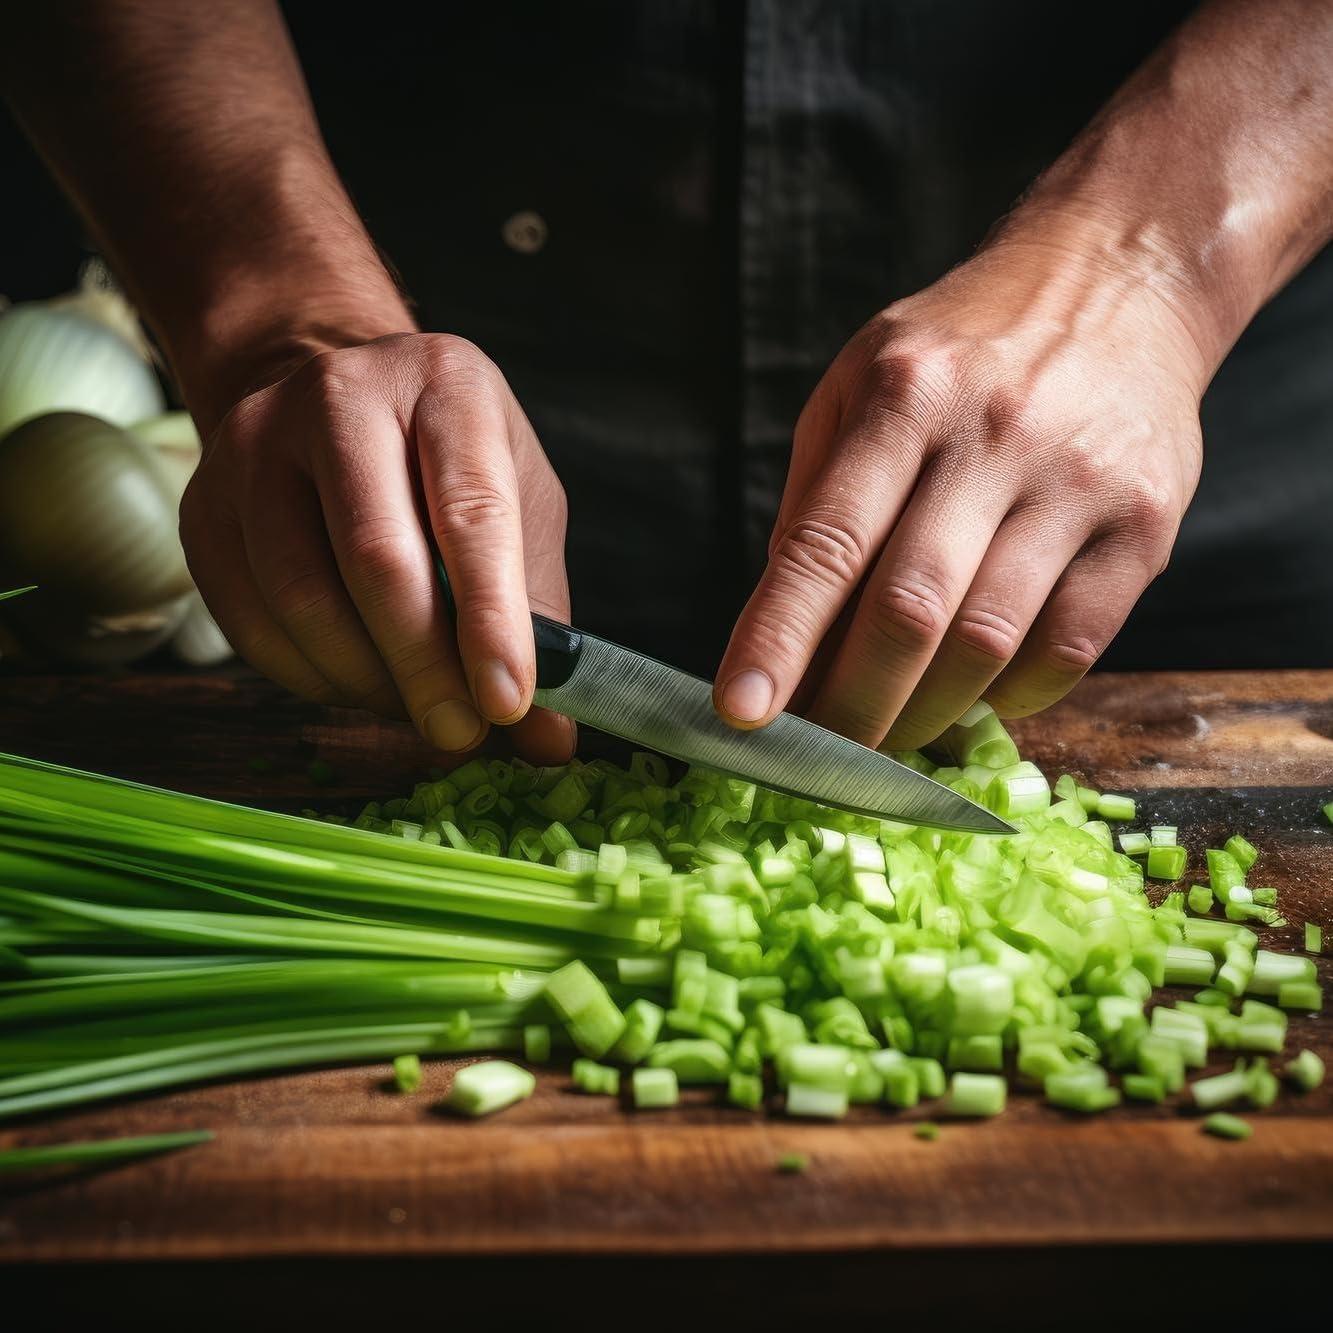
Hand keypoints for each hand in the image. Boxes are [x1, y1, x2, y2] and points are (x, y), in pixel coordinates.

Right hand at [180, 332, 574, 761]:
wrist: (338, 408)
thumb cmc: (447, 465)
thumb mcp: (520, 510)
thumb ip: (538, 617)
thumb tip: (548, 738)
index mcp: (446, 384)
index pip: (471, 511)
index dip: (491, 619)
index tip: (508, 702)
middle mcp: (341, 397)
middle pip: (376, 557)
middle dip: (424, 668)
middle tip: (459, 731)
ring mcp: (255, 444)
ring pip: (302, 596)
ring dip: (366, 681)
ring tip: (415, 707)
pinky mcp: (202, 503)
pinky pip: (250, 622)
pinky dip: (311, 678)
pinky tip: (359, 684)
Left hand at [715, 228, 1209, 749]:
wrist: (1119, 283)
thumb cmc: (963, 348)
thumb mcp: (860, 383)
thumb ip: (817, 499)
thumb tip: (779, 634)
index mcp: (903, 397)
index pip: (826, 544)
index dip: (778, 639)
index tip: (742, 713)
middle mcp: (993, 436)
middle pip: (908, 611)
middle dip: (850, 707)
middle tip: (816, 757)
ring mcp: (1077, 483)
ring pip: (987, 644)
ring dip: (924, 714)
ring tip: (886, 738)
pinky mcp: (1145, 525)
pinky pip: (1070, 649)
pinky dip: (1012, 697)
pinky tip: (978, 696)